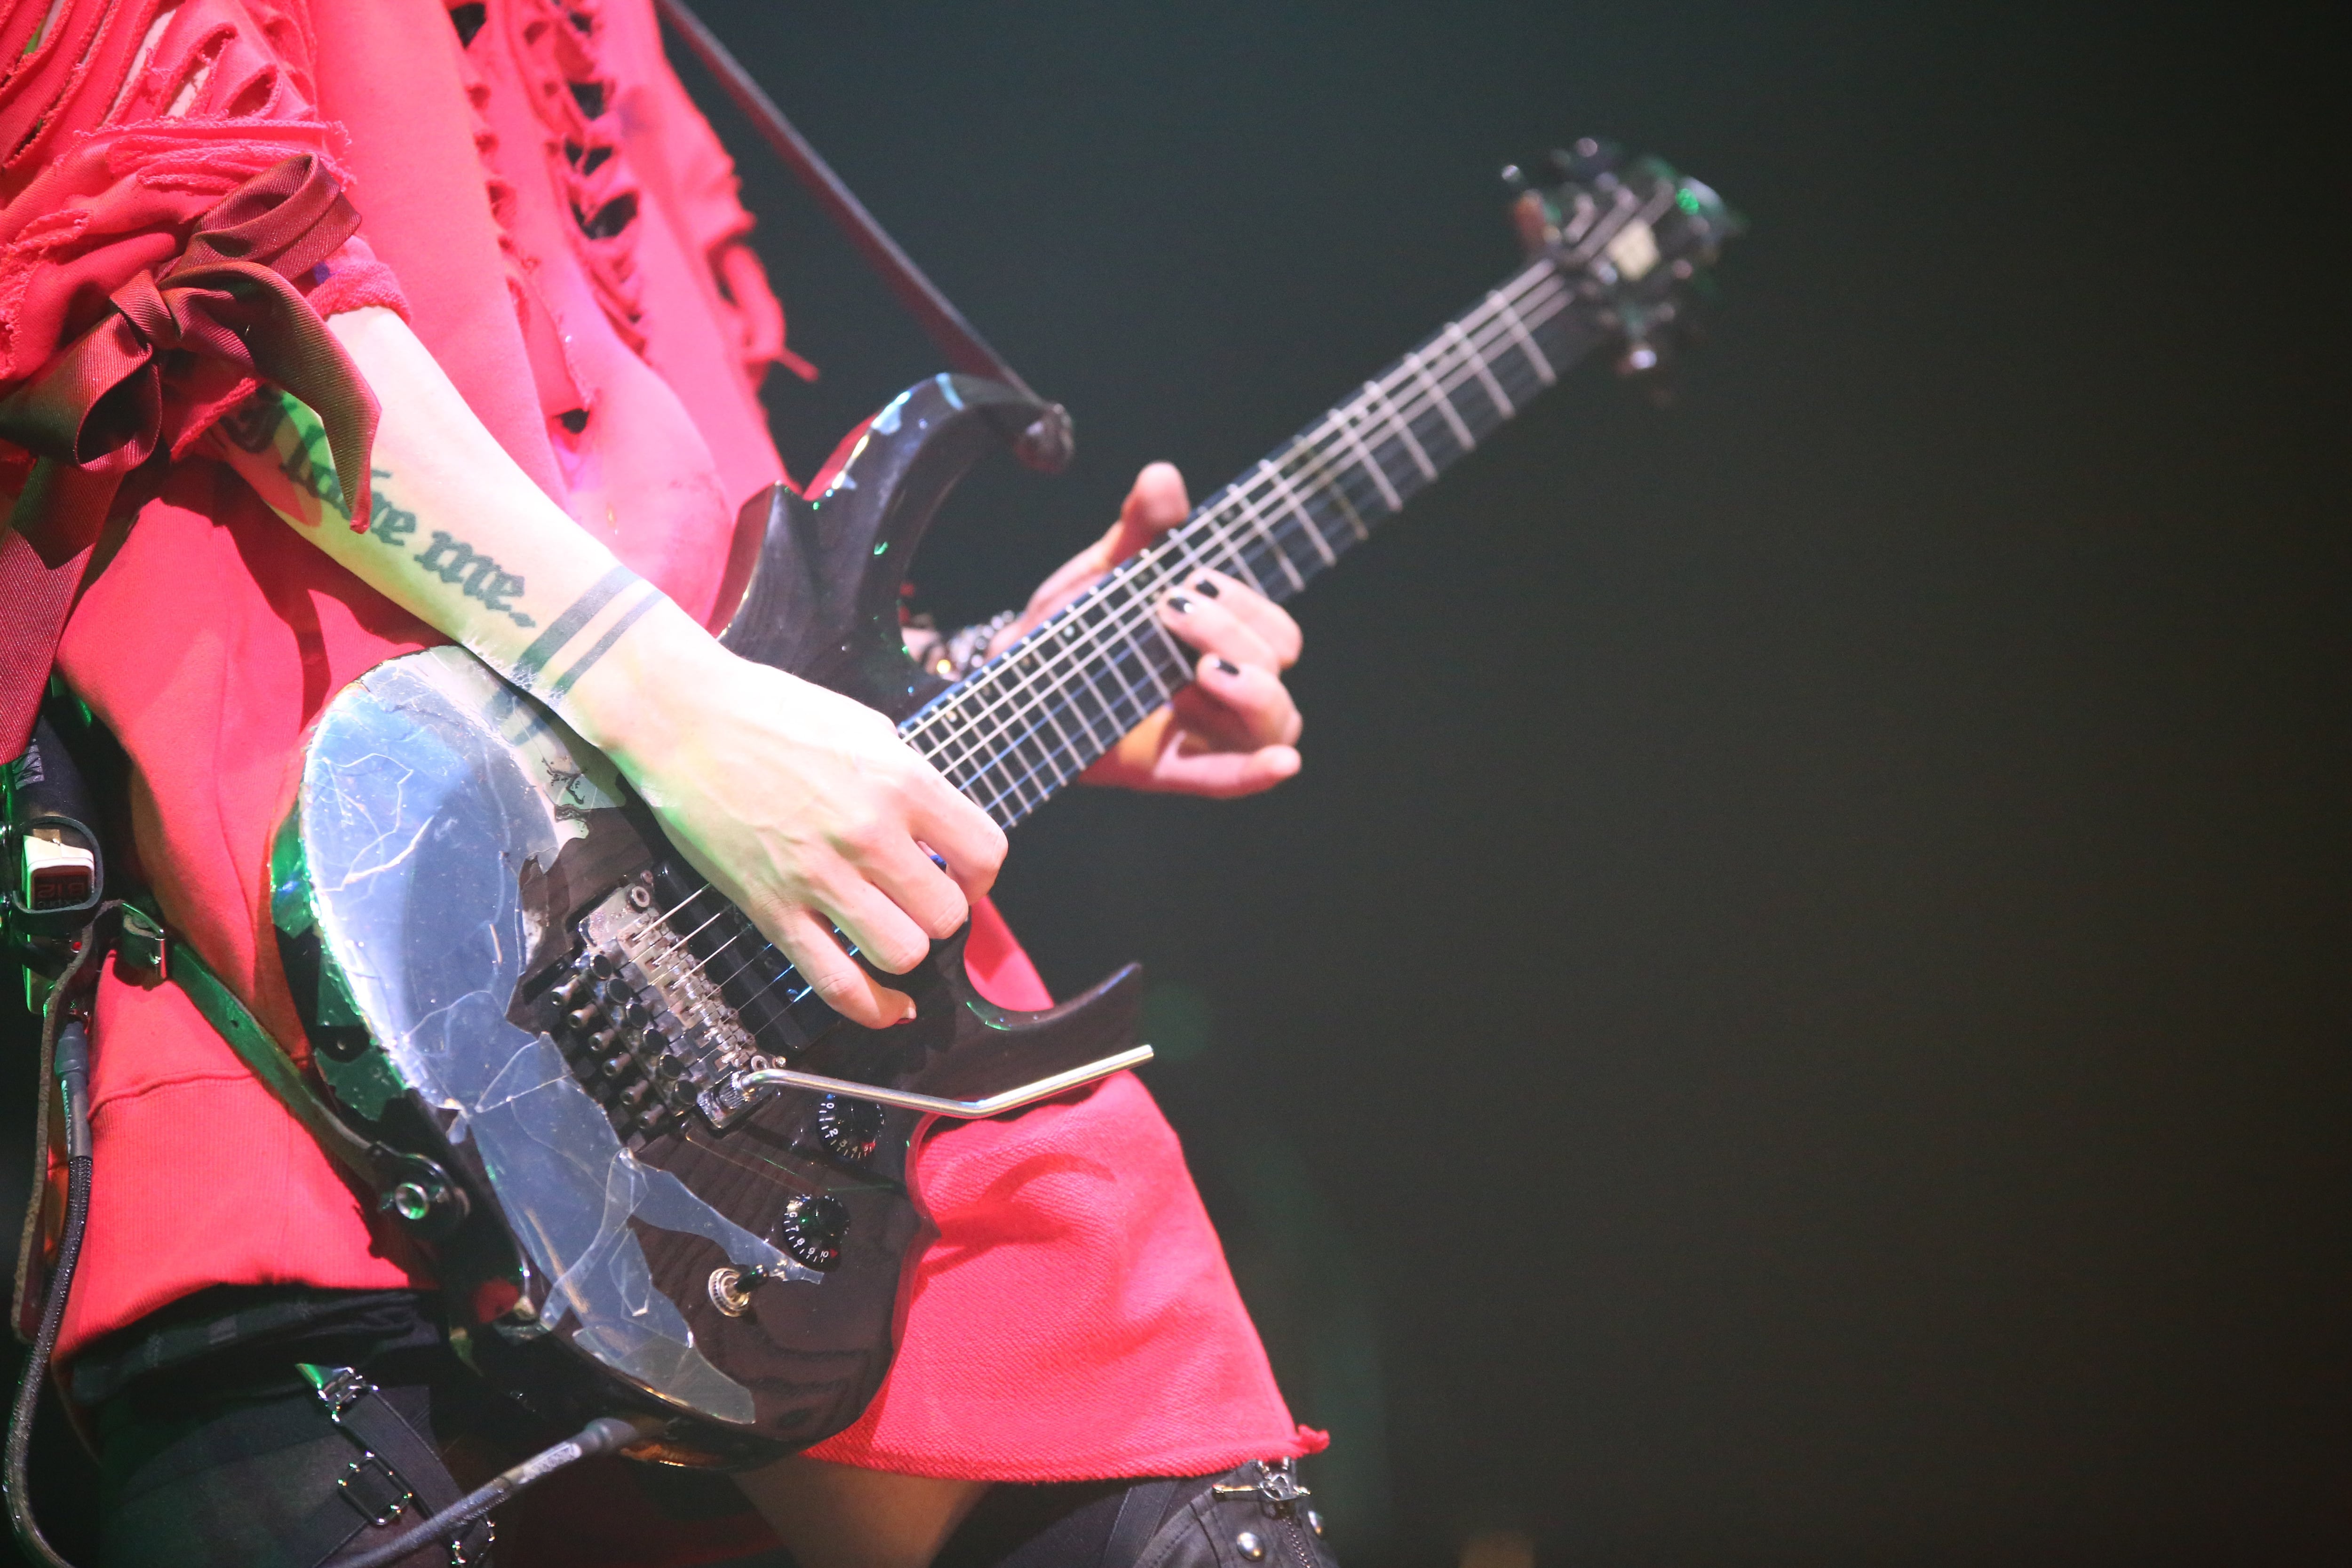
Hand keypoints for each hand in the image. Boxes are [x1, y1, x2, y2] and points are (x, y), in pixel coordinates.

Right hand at [571, 609, 1006, 1028]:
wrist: (681, 718)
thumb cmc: (770, 711)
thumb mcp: (864, 725)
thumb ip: (907, 777)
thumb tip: (936, 825)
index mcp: (900, 780)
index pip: (985, 852)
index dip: (979, 875)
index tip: (959, 875)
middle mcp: (869, 832)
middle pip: (947, 914)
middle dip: (940, 915)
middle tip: (916, 901)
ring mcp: (819, 876)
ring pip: (903, 954)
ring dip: (904, 951)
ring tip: (889, 930)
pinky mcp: (773, 909)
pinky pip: (838, 984)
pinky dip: (873, 1008)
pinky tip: (889, 1007)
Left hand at [996, 463, 1303, 796]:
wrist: (1008, 677)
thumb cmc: (1071, 627)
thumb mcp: (1105, 573)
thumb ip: (1140, 529)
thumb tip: (1163, 478)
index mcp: (1219, 640)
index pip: (1274, 630)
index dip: (1246, 605)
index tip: (1189, 580)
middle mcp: (1222, 689)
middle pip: (1275, 667)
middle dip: (1235, 634)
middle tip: (1170, 613)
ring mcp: (1198, 733)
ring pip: (1272, 724)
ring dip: (1251, 692)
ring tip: (1196, 672)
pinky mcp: (1162, 769)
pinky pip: (1223, 781)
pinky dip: (1255, 773)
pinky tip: (1279, 764)